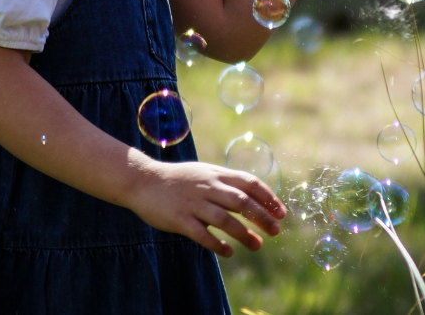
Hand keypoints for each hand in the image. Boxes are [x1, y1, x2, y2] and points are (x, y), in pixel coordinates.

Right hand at [125, 157, 285, 256]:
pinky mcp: (179, 219)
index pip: (250, 183)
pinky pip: (202, 234)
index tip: (281, 212)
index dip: (268, 198)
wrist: (143, 180)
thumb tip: (253, 195)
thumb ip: (226, 182)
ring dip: (244, 234)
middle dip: (262, 217)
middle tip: (276, 231)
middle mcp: (208, 186)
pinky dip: (217, 244)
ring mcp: (194, 203)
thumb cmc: (179, 179)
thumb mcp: (205, 173)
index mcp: (217, 174)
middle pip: (242, 201)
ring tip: (257, 245)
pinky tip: (229, 252)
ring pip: (225, 219)